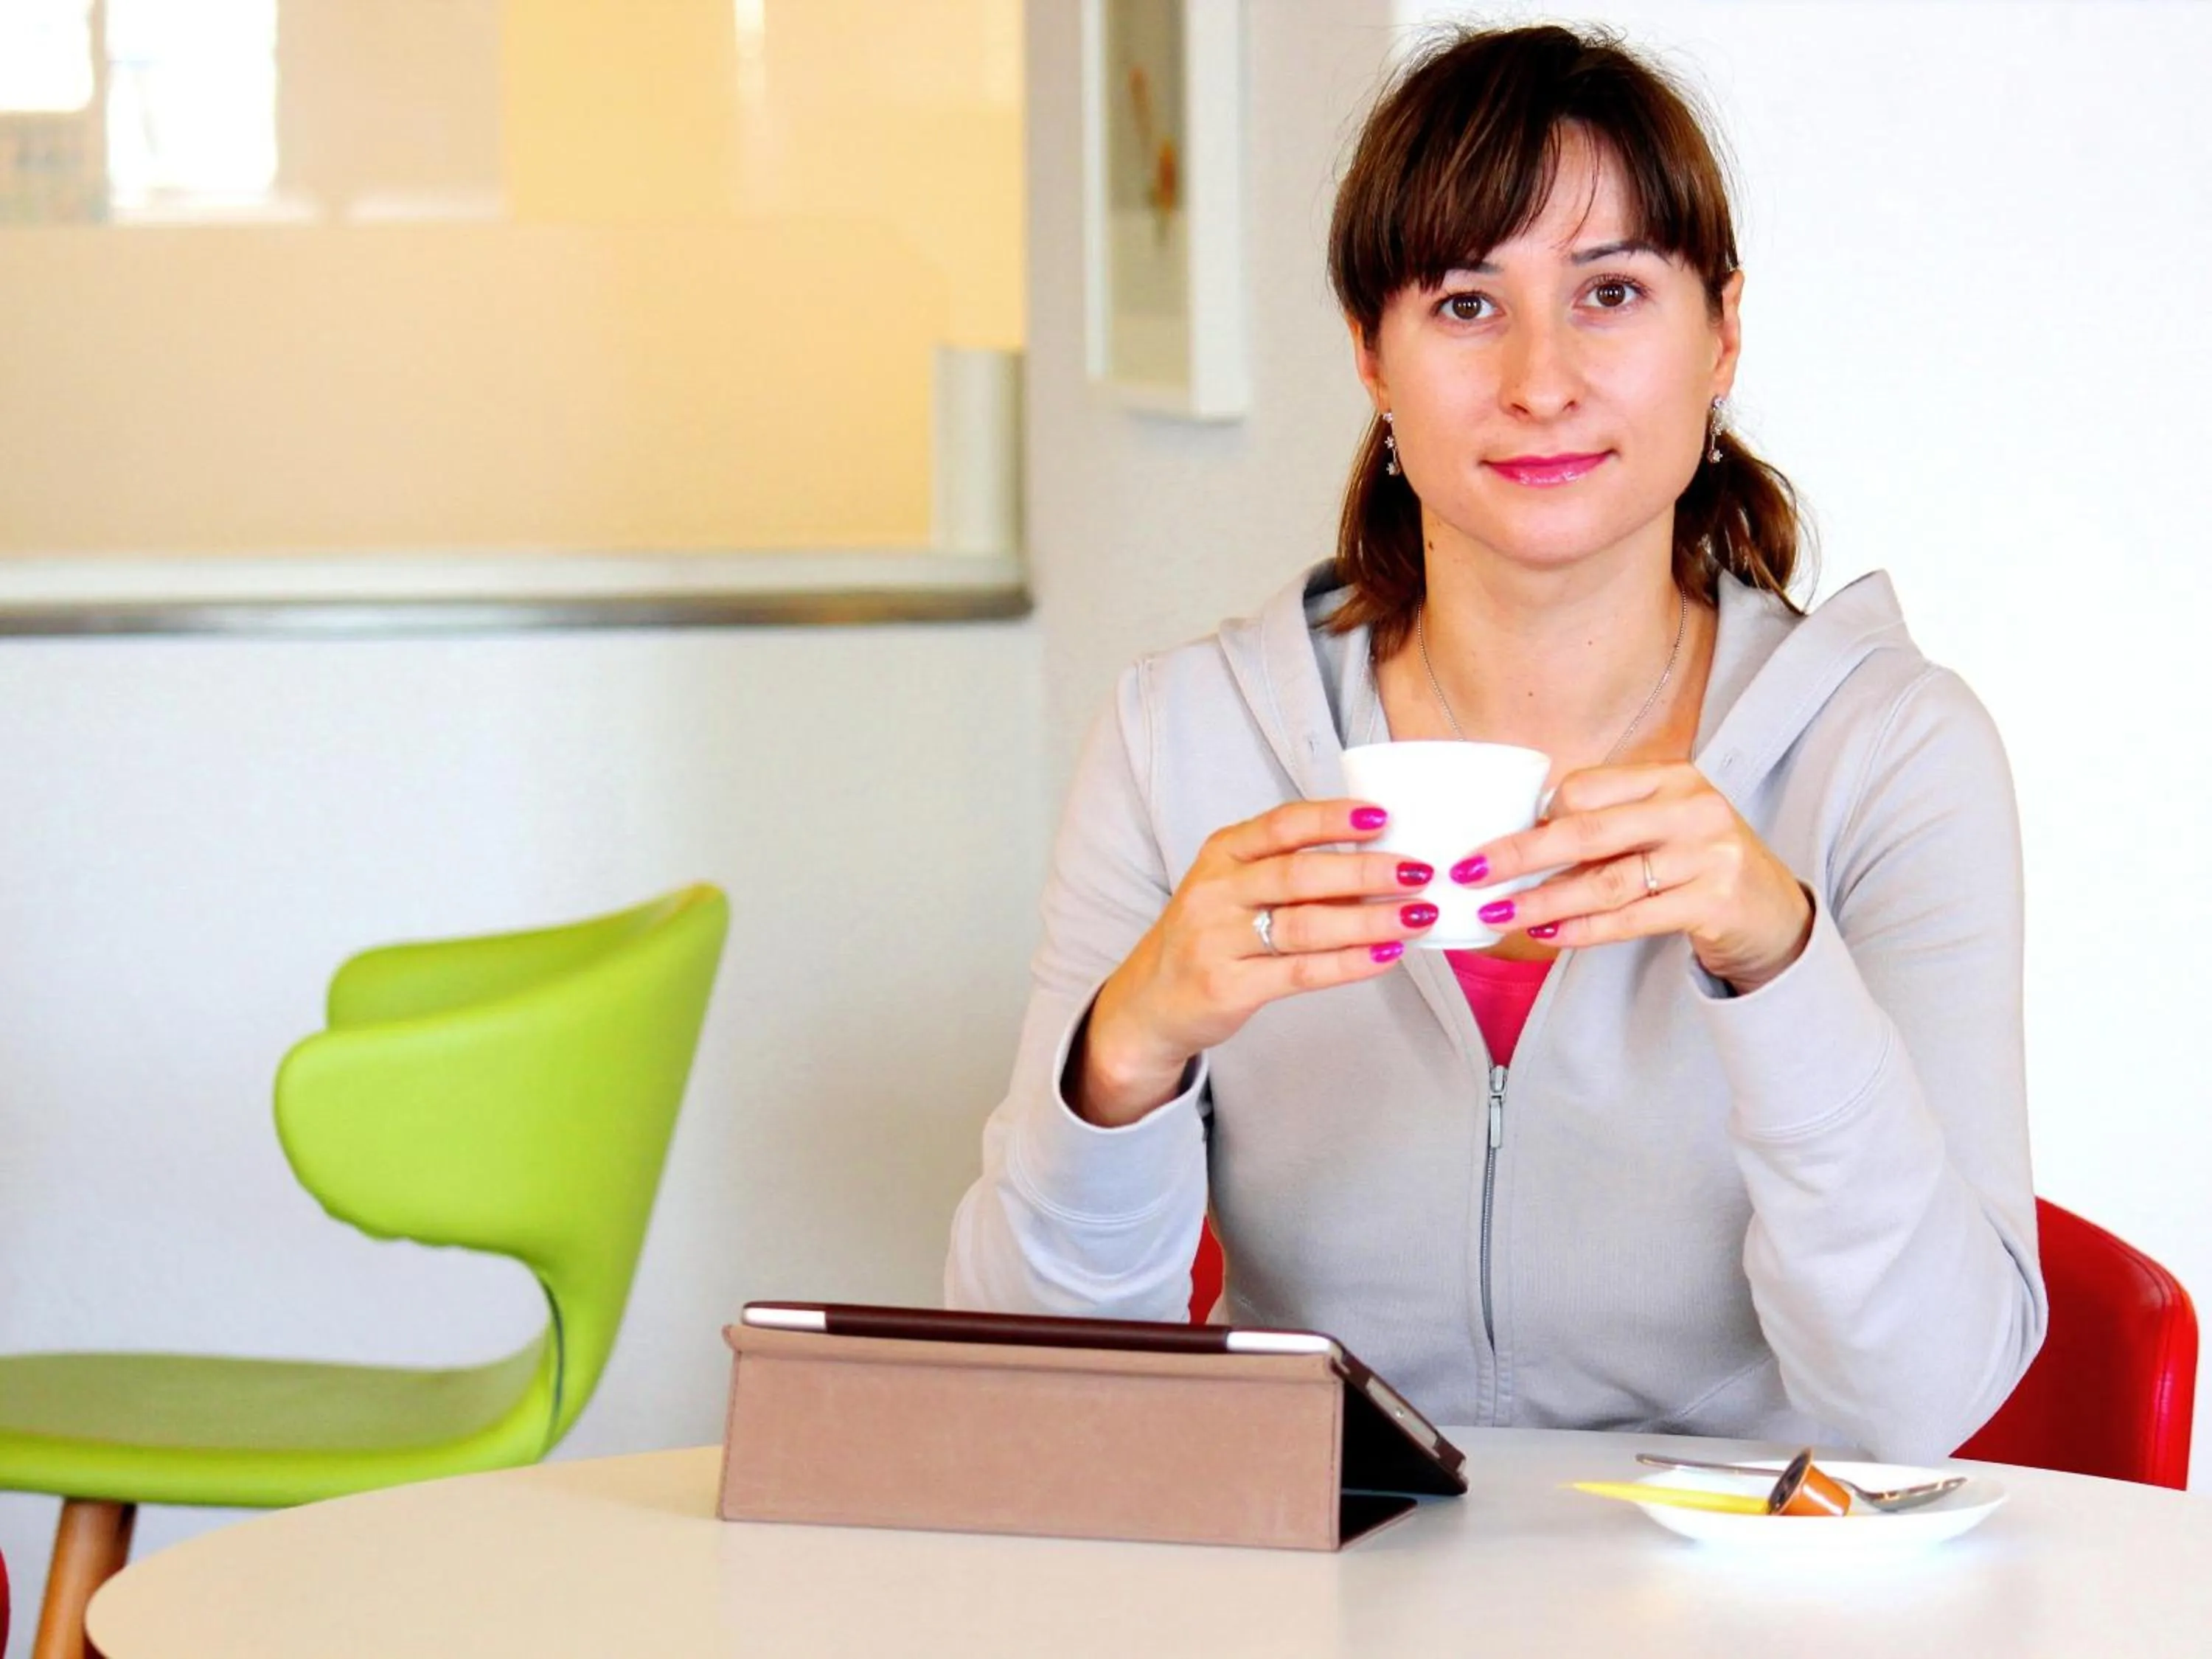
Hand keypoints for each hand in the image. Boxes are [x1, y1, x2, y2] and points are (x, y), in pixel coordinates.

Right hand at [1076, 800, 1436, 1125]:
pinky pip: (1299, 972)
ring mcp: (1218, 940)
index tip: (1383, 818)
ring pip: (1305, 925)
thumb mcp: (1234, 887)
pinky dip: (1349, 963)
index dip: (1333, 818)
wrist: (1150, 1000)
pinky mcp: (1227, 986)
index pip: (1282, 824)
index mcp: (1222, 853)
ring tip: (1417, 914)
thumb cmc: (1211, 935)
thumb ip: (1292, 871)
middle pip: (1299, 874)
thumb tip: (1381, 862)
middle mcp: (1215, 891)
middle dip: (1365, 871)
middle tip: (1419, 871)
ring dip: (1369, 919)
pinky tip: (1387, 956)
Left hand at [1455, 762, 1813, 992]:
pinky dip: (1583, 929)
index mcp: (1671, 777)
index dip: (1536, 818)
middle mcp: (1692, 807)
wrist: (1774, 912)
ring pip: (1605, 881)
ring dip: (1543, 900)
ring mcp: (1708, 854)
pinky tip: (1548, 935)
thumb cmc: (1699, 864)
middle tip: (1470, 873)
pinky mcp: (1715, 901)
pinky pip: (1632, 917)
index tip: (1496, 843)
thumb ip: (1605, 825)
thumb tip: (1518, 841)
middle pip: (1586, 831)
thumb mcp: (1660, 826)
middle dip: (1520, 854)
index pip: (1585, 789)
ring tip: (1499, 913)